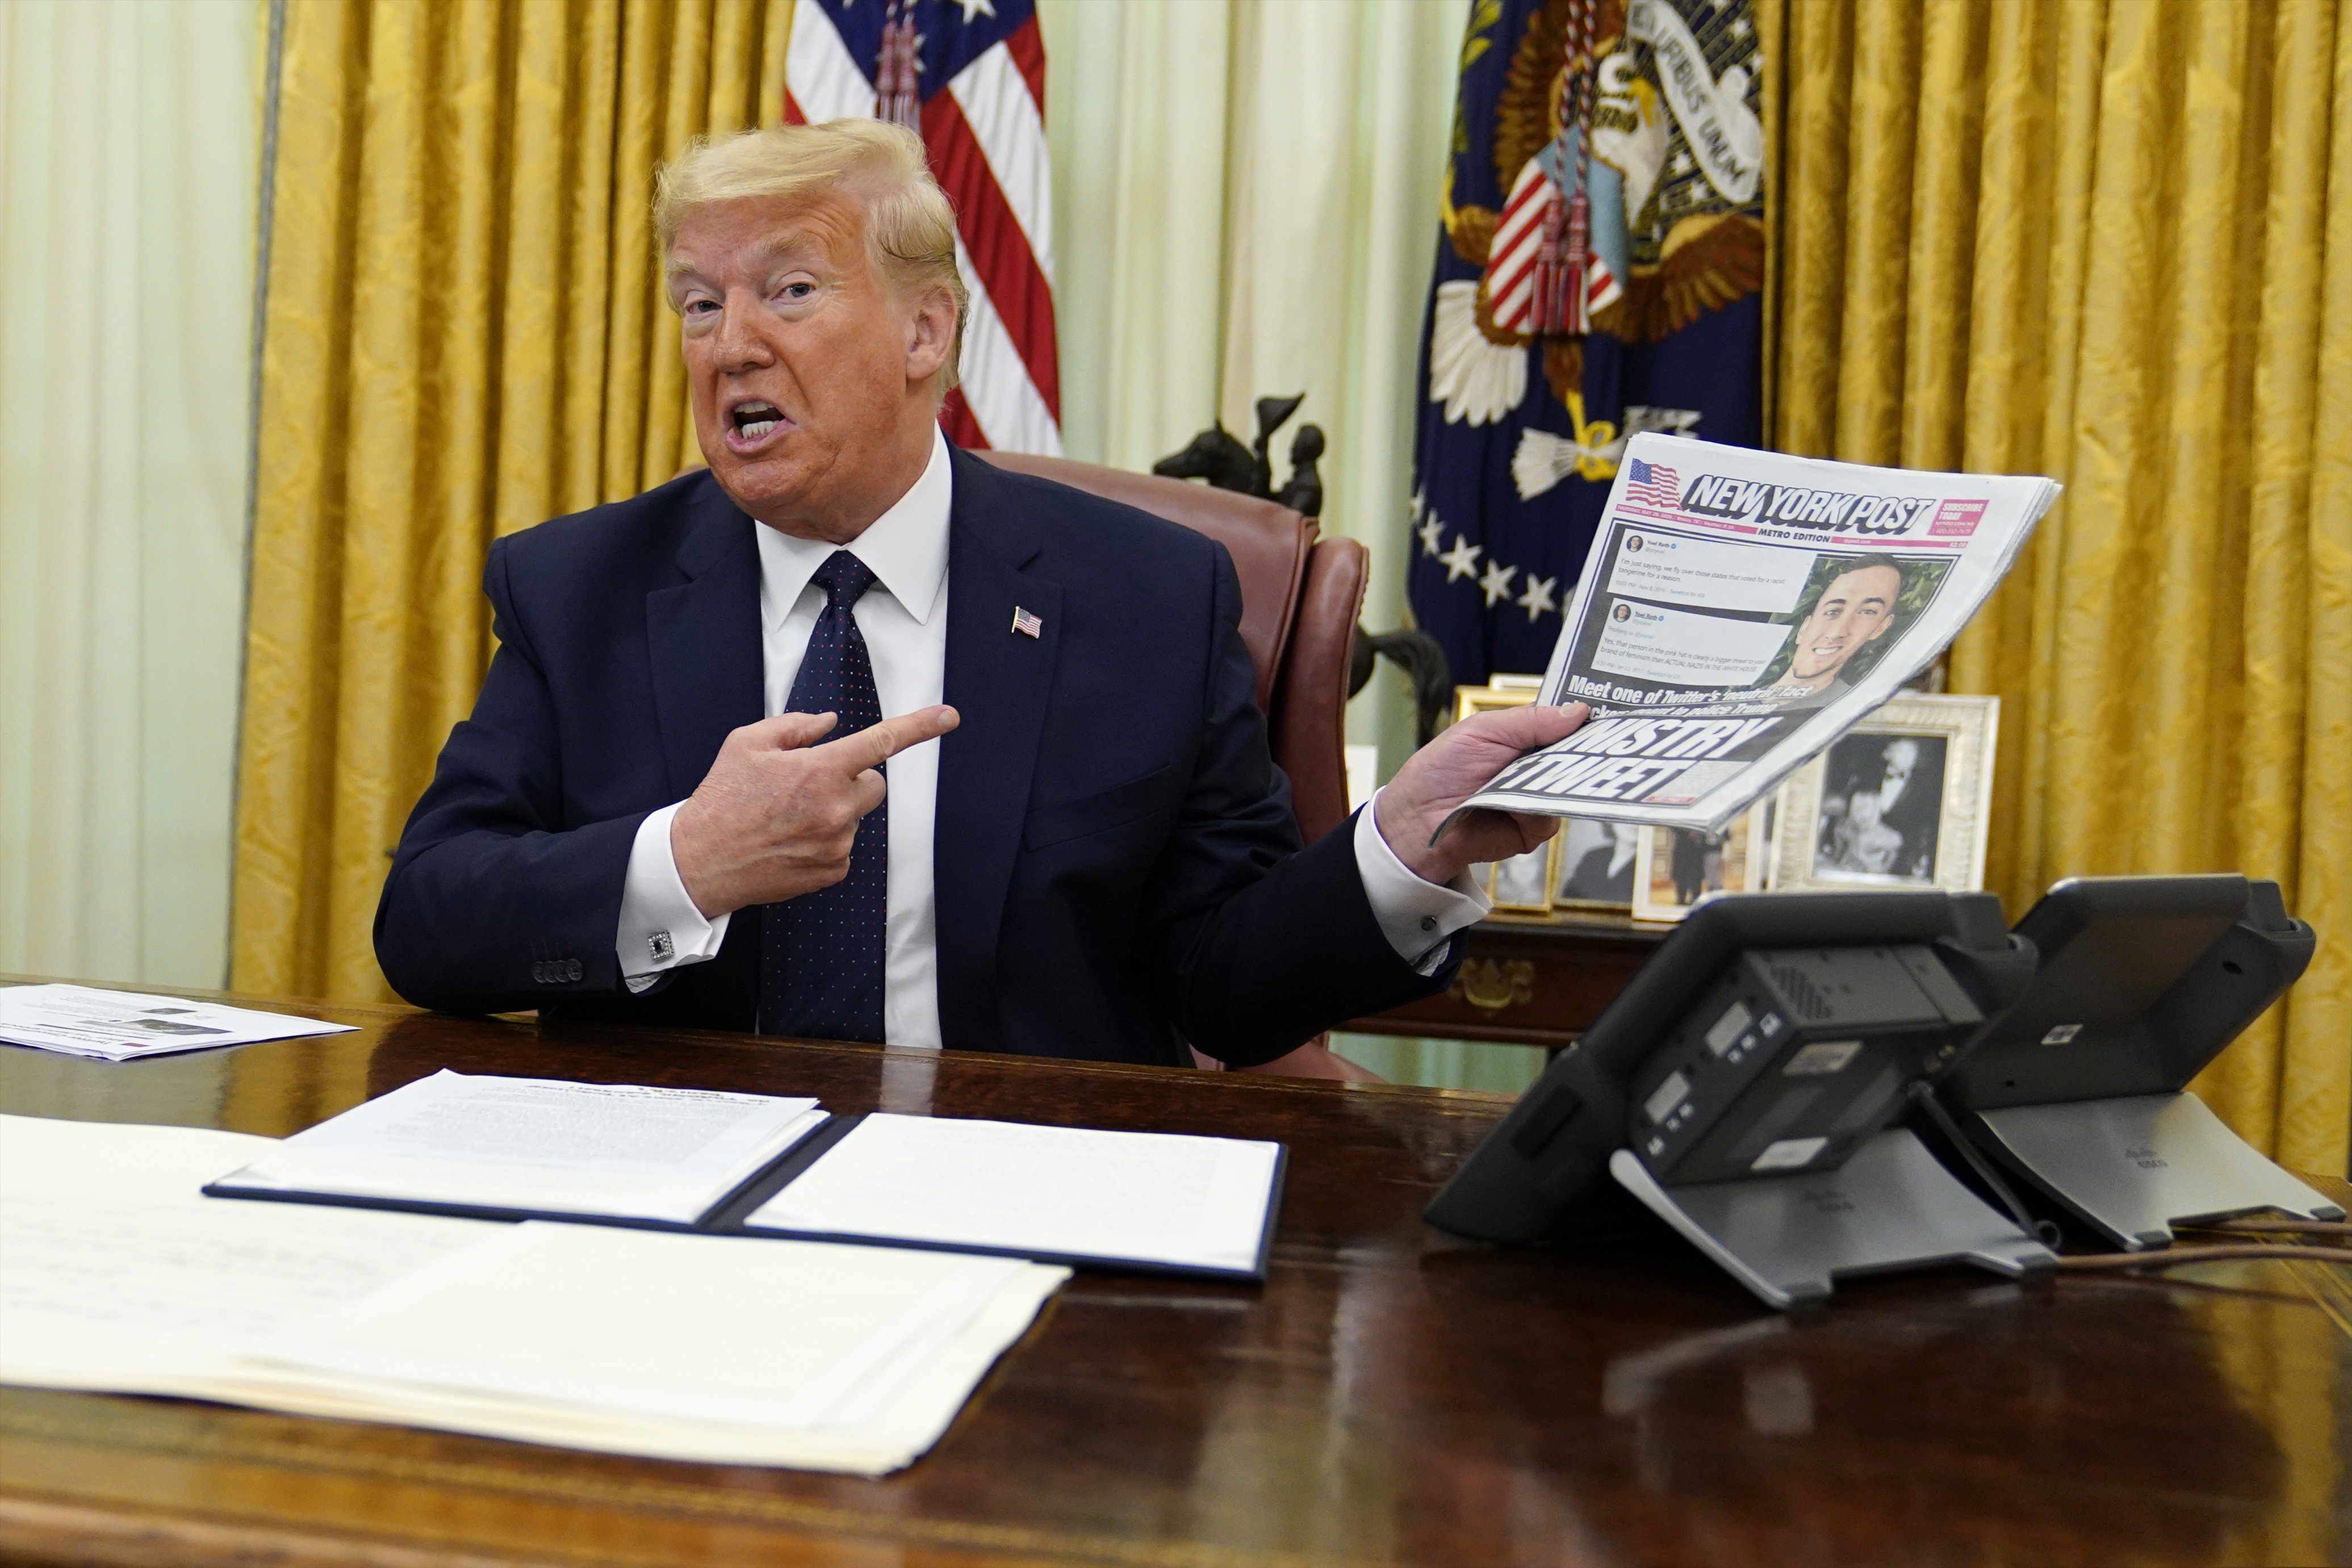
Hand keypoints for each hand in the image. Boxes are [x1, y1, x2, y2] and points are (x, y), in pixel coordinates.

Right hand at [670, 705, 959, 917]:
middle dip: (850, 780)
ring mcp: (837, 843)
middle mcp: (836, 808)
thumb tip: (831, 723)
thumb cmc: (721, 798)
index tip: (949, 716)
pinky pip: (845, 846)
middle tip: (808, 785)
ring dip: (834, 811)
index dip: (919, 727)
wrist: (699, 861)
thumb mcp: (747, 743)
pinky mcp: (833, 870)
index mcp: (819, 770)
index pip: (881, 742)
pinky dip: (825, 840)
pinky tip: (790, 840)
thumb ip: (795, 726)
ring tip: (788, 817)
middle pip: (874, 784)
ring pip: (856, 816)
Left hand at [1375, 703, 1590, 886]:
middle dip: (1585, 751)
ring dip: (1548, 783)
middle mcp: (1536, 767)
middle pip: (1578, 757)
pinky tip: (1509, 807)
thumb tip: (1577, 711)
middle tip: (1597, 744)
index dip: (1585, 720)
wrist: (1416, 822)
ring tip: (1522, 779)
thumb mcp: (1482, 731)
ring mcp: (1536, 799)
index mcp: (1525, 737)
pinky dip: (1531, 811)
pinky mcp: (1531, 829)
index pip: (1566, 725)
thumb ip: (1530, 721)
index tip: (1605, 712)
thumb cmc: (1439, 771)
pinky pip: (1549, 818)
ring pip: (1567, 789)